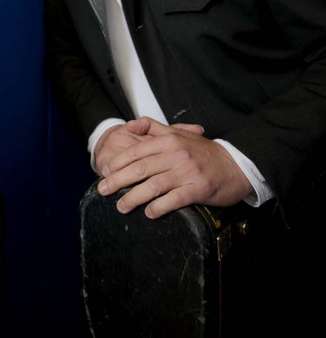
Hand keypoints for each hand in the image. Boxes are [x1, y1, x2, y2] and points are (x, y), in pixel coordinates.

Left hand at [97, 117, 252, 217]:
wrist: (235, 165)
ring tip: (121, 206)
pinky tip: (149, 213)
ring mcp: (186, 172)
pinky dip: (159, 207)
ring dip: (133, 197)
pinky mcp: (198, 189)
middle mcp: (175, 155)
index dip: (118, 162)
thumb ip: (153, 127)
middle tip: (103, 190)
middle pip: (140, 168)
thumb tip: (129, 125)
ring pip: (153, 186)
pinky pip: (174, 199)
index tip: (105, 172)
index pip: (136, 151)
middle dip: (118, 180)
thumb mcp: (178, 133)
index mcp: (168, 140)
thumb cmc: (203, 151)